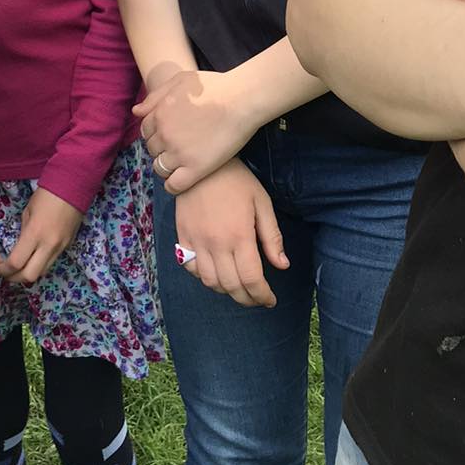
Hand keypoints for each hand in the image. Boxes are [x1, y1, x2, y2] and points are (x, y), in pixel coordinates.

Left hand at [0, 187, 83, 286]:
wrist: (74, 187)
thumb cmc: (46, 195)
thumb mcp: (28, 212)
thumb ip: (23, 233)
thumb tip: (20, 248)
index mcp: (35, 233)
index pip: (16, 263)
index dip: (4, 270)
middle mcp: (48, 245)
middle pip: (29, 276)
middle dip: (14, 279)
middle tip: (6, 274)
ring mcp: (60, 248)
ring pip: (41, 274)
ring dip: (27, 275)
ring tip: (18, 270)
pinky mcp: (67, 247)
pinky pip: (50, 264)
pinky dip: (39, 266)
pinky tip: (32, 261)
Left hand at [137, 67, 255, 194]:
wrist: (242, 99)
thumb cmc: (215, 86)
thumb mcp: (180, 81)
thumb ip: (155, 97)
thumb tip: (136, 112)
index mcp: (159, 114)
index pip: (146, 132)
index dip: (157, 134)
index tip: (170, 135)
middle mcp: (165, 135)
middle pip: (153, 150)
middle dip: (162, 149)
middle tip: (180, 147)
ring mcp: (179, 153)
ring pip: (160, 168)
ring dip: (167, 167)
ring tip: (183, 163)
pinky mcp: (196, 168)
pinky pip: (173, 186)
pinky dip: (174, 185)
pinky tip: (184, 179)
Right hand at [173, 158, 287, 307]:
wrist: (200, 164)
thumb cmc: (237, 181)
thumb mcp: (261, 203)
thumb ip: (272, 237)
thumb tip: (282, 265)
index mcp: (239, 236)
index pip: (252, 279)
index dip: (263, 296)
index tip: (270, 300)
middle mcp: (216, 244)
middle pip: (231, 286)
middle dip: (247, 299)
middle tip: (257, 298)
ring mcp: (196, 242)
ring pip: (210, 282)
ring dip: (226, 290)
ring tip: (238, 287)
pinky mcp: (182, 237)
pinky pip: (191, 268)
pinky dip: (204, 277)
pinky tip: (216, 272)